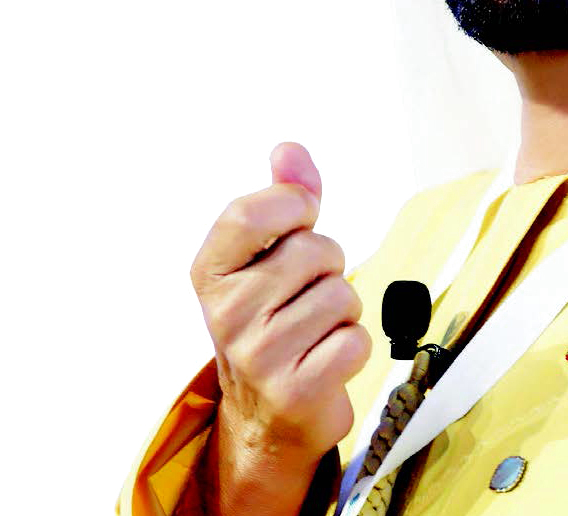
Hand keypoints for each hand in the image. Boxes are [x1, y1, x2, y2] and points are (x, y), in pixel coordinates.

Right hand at [188, 143, 371, 514]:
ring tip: (315, 330)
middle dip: (327, 266)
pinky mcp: (294, 391)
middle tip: (305, 293)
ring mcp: (257, 355)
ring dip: (342, 310)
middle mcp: (225, 313)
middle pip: (313, 251)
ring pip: (342, 294)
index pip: (250, 213)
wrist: (265, 416)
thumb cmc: (270, 322)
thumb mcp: (266, 256)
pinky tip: (326, 359)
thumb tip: (289, 149)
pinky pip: (356, 340)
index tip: (301, 218)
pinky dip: (354, 347)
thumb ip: (282, 198)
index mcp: (211, 271)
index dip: (293, 205)